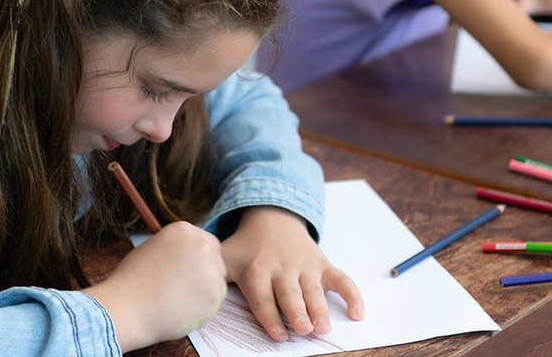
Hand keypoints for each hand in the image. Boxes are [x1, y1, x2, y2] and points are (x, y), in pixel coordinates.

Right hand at [85, 221, 226, 350]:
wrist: (126, 308)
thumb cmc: (130, 282)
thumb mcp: (151, 249)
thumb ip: (175, 249)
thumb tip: (187, 257)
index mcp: (183, 231)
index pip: (207, 241)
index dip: (201, 258)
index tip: (193, 270)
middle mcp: (200, 245)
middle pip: (216, 260)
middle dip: (206, 274)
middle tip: (187, 290)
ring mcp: (210, 269)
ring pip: (217, 282)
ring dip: (204, 291)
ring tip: (178, 301)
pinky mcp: (213, 294)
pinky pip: (214, 302)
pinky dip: (203, 308)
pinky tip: (181, 310)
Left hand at [221, 206, 363, 341]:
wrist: (273, 217)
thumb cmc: (246, 246)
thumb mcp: (224, 255)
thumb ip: (210, 271)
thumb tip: (193, 287)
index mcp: (256, 270)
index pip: (263, 297)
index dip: (270, 316)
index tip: (278, 334)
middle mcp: (281, 268)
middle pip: (290, 294)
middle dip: (297, 311)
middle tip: (304, 329)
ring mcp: (304, 266)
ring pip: (314, 290)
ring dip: (320, 308)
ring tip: (324, 326)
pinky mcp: (322, 264)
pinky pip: (340, 279)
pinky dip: (352, 294)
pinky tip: (358, 312)